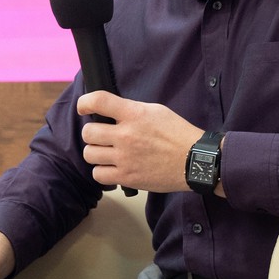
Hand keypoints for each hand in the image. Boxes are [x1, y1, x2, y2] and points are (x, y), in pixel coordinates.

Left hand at [77, 91, 203, 193]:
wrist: (194, 160)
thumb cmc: (177, 133)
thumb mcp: (155, 111)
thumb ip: (130, 110)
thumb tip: (109, 112)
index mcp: (134, 114)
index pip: (98, 101)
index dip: (85, 103)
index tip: (83, 108)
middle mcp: (126, 135)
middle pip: (88, 133)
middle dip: (93, 133)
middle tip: (102, 136)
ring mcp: (125, 158)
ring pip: (89, 154)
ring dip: (96, 152)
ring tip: (107, 152)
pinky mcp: (127, 177)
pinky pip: (98, 174)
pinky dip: (102, 171)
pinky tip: (112, 167)